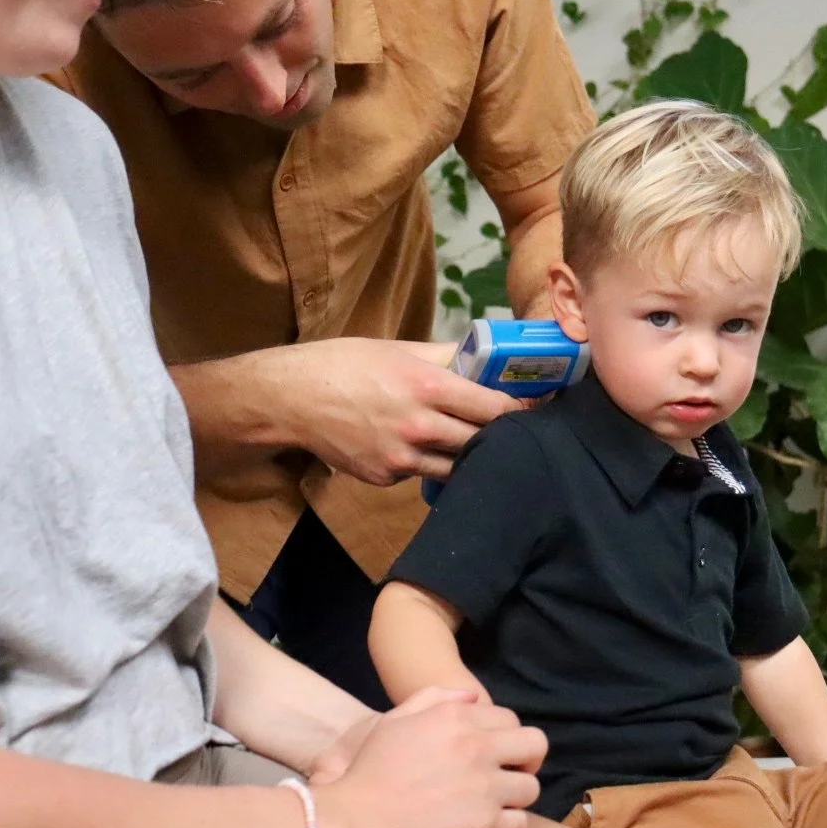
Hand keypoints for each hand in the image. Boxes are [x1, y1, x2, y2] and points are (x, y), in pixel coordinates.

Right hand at [282, 338, 520, 484]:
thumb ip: (445, 356)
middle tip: (512, 429)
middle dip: (498, 435)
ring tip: (474, 444)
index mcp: (427, 388)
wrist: (291, 399)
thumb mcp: (399, 349)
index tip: (534, 410)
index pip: (493, 408)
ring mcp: (401, 460)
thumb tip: (485, 356)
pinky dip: (428, 463)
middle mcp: (419, 427)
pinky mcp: (385, 479)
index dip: (519, 411)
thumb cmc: (345, 364)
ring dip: (467, 455)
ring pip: (457, 467)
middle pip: (481, 442)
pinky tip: (421, 448)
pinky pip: (421, 474)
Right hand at [314, 689, 545, 827]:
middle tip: (509, 776)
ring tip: (495, 805)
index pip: (510, 718)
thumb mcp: (394, 722)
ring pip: (531, 787)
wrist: (355, 823)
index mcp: (455, 719)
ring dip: (516, 796)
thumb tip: (471, 697)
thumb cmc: (369, 773)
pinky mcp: (485, 824)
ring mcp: (484, 787)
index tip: (496, 754)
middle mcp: (476, 747)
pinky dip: (505, 826)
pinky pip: (519, 822)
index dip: (506, 737)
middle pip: (535, 745)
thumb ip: (433, 700)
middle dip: (526, 760)